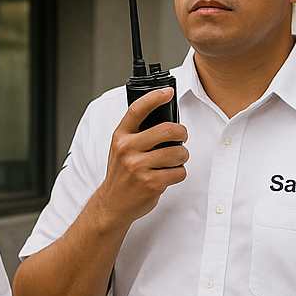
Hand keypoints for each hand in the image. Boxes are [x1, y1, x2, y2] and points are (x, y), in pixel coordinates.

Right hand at [92, 88, 188, 227]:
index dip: (154, 98)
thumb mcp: (121, 148)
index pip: (137, 110)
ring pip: (178, 153)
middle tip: (181, 138)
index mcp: (120, 136)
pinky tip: (167, 175)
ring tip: (173, 160)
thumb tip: (165, 119)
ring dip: (182, 156)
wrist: (113, 203)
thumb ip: (137, 133)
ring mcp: (138, 167)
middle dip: (182, 133)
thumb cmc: (121, 173)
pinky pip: (179, 172)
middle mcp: (127, 149)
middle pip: (168, 130)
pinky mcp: (150, 183)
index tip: (167, 92)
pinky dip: (178, 173)